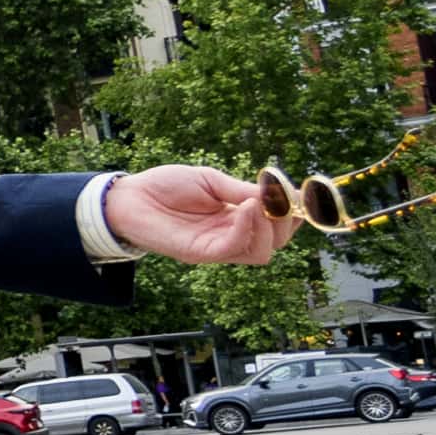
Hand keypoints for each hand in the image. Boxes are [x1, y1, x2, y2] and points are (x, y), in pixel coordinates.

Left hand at [107, 162, 291, 266]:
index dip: (296, 212)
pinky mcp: (201, 253)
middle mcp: (233, 235)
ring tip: (260, 201)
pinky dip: (247, 229)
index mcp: (239, 217)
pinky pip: (234, 248)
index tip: (306, 194)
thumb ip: (242, 190)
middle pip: (277, 242)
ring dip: (270, 226)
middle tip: (281, 198)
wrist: (129, 196)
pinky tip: (245, 208)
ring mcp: (218, 247)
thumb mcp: (211, 181)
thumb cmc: (167, 186)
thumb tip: (276, 194)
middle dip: (287, 221)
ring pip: (262, 251)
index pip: (280, 225)